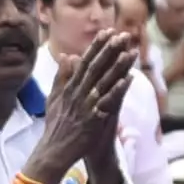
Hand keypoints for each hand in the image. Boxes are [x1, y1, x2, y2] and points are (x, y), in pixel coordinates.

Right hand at [39, 29, 136, 176]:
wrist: (54, 151)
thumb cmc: (55, 126)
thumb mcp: (53, 98)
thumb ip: (61, 76)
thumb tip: (66, 55)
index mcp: (69, 87)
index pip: (85, 62)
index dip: (97, 46)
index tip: (107, 32)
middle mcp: (78, 93)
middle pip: (96, 67)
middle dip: (110, 50)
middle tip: (122, 35)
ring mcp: (86, 105)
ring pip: (104, 82)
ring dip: (118, 66)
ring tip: (130, 52)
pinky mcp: (93, 119)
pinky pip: (107, 102)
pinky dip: (117, 90)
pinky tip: (128, 79)